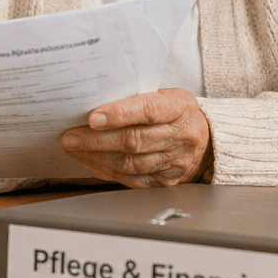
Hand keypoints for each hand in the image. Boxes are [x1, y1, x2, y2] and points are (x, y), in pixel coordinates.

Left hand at [60, 89, 210, 188]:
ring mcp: (175, 162)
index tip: (93, 118)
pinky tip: (91, 162)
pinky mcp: (166, 181)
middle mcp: (180, 136)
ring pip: (130, 163)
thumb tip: (96, 100)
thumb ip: (138, 97)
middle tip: (71, 137)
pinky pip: (131, 179)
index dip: (119, 114)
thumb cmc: (177, 113)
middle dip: (97, 140)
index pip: (149, 111)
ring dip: (97, 156)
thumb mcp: (166, 95)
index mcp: (179, 108)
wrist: (206, 142)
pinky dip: (107, 171)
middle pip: (134, 140)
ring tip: (75, 148)